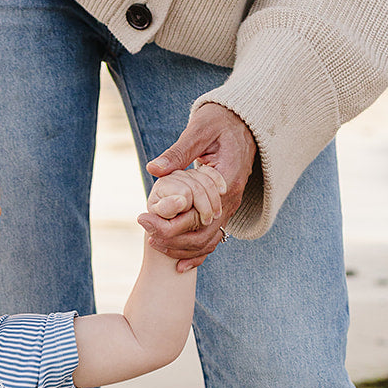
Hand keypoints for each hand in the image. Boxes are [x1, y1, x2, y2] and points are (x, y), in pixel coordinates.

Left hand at [143, 104, 256, 270]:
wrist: (244, 122)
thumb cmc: (220, 122)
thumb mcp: (199, 130)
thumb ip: (178, 151)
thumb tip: (153, 169)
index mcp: (225, 181)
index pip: (197, 215)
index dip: (169, 223)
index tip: (143, 218)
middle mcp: (231, 199)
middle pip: (202, 234)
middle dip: (171, 239)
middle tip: (144, 232)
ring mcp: (231, 207)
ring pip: (208, 241)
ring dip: (181, 249)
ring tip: (154, 242)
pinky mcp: (225, 209)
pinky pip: (214, 238)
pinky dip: (197, 253)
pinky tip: (179, 265)